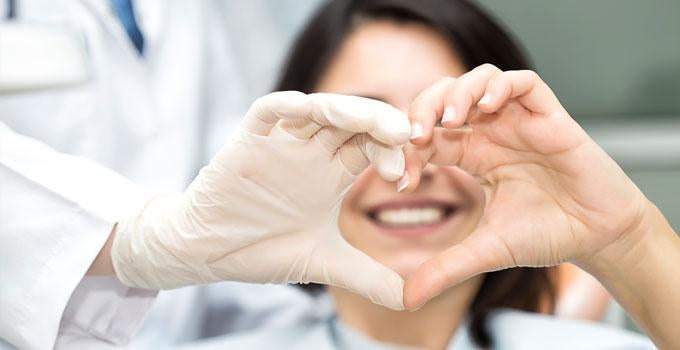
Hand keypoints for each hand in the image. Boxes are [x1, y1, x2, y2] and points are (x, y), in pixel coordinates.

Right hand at [111, 91, 409, 309]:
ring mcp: (280, 142)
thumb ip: (368, 277)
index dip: (392, 153)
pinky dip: (285, 106)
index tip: (404, 176)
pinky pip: (267, 112)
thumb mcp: (325, 264)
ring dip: (344, 110)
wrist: (209, 252)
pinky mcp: (247, 141)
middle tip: (403, 135)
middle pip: (352, 122)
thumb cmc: (262, 250)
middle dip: (379, 123)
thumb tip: (412, 301)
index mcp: (333, 173)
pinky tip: (306, 108)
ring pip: (317, 110)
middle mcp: (311, 151)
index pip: (371, 147)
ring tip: (369, 120)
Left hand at [401, 64, 648, 308]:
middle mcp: (491, 133)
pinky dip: (500, 86)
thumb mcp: (486, 251)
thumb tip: (407, 299)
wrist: (597, 235)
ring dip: (458, 93)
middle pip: (445, 97)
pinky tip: (487, 107)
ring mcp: (519, 121)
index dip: (408, 149)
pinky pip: (523, 82)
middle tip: (415, 135)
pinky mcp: (549, 116)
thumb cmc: (546, 234)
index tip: (402, 178)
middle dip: (423, 109)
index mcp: (472, 155)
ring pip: (479, 80)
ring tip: (449, 121)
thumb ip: (446, 268)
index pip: (428, 136)